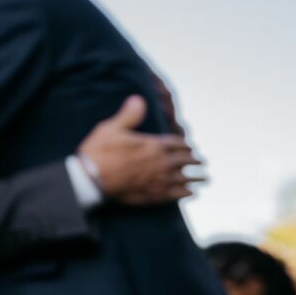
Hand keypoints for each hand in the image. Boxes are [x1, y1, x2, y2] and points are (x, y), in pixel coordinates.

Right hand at [78, 96, 203, 204]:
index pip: (177, 144)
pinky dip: (185, 194)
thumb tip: (138, 99)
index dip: (185, 145)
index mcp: (153, 145)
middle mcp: (160, 163)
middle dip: (194, 160)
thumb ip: (129, 115)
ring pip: (184, 179)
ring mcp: (158, 180)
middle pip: (184, 161)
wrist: (91, 180)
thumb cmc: (99, 152)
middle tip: (202, 162)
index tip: (191, 147)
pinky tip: (191, 194)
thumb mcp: (111, 128)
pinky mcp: (153, 195)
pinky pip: (176, 195)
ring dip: (196, 178)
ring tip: (204, 179)